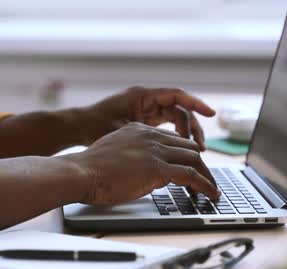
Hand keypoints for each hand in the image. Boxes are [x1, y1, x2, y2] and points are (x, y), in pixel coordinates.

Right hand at [65, 122, 219, 204]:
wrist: (81, 172)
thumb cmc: (90, 168)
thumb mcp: (113, 152)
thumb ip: (130, 154)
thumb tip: (137, 169)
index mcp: (139, 130)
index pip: (172, 139)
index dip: (184, 154)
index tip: (191, 165)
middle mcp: (151, 136)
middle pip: (188, 147)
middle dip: (201, 163)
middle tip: (207, 178)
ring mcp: (156, 151)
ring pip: (194, 159)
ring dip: (208, 176)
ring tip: (213, 189)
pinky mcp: (158, 168)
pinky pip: (191, 175)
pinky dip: (206, 185)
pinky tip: (211, 194)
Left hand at [85, 87, 215, 149]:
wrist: (76, 129)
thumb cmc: (93, 126)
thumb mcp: (123, 130)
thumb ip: (147, 135)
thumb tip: (172, 145)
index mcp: (142, 95)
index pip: (176, 96)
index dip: (196, 104)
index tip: (211, 113)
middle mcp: (145, 100)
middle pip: (179, 110)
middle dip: (192, 128)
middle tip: (201, 147)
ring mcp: (143, 110)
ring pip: (173, 120)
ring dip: (185, 135)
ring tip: (194, 153)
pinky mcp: (141, 121)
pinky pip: (164, 127)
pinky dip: (173, 138)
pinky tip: (178, 154)